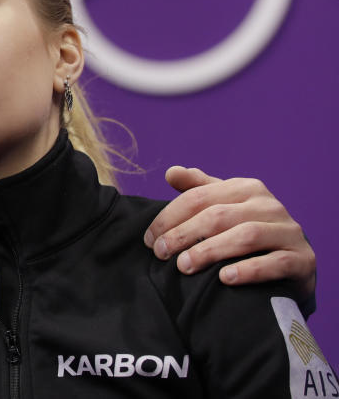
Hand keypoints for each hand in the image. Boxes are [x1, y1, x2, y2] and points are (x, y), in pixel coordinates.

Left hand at [143, 166, 314, 297]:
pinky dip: (248, 270)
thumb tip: (171, 172)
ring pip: (245, 236)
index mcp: (246, 188)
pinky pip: (275, 262)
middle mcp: (269, 205)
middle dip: (183, 235)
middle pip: (218, 216)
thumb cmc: (249, 230)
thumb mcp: (224, 205)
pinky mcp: (302, 259)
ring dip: (210, 251)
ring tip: (184, 266)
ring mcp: (288, 231)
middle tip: (160, 253)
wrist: (293, 262)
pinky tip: (224, 278)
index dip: (169, 217)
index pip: (199, 197)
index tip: (149, 239)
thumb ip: (198, 189)